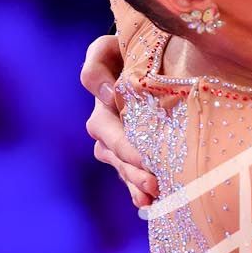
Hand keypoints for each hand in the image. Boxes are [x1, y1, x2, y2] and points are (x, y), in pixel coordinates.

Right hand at [81, 33, 157, 206]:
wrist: (149, 56)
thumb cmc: (130, 48)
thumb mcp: (108, 48)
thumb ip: (97, 64)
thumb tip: (104, 94)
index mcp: (101, 103)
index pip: (105, 129)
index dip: (124, 147)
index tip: (145, 161)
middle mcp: (106, 126)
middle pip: (115, 155)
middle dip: (133, 172)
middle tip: (155, 184)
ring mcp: (117, 142)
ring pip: (122, 168)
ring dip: (136, 185)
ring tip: (154, 198)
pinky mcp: (132, 153)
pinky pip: (130, 175)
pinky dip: (138, 190)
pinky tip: (150, 204)